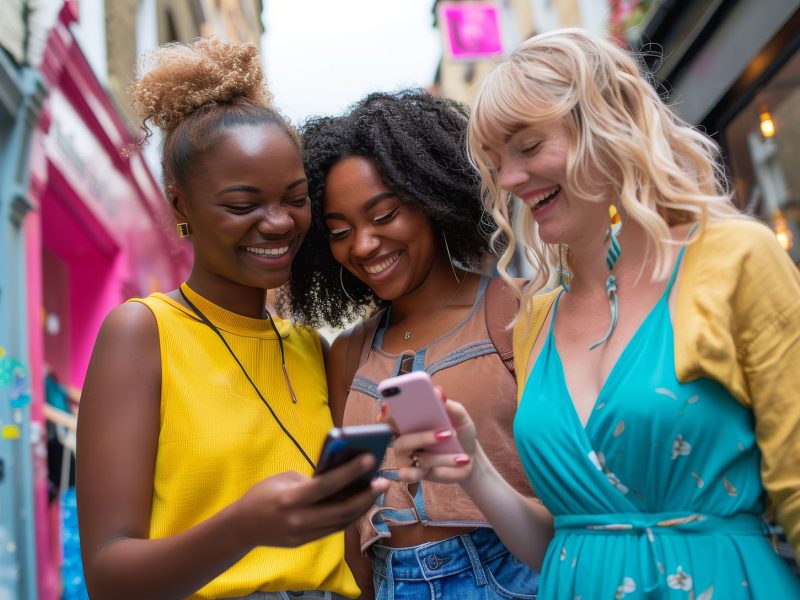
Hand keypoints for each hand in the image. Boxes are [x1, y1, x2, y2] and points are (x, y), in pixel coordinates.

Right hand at [235, 454, 388, 547]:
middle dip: (366, 495)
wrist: (242, 527)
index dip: (350, 472)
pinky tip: (362, 502)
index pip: (326, 485)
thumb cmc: (263, 494)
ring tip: (377, 491)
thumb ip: (312, 478)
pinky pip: (334, 528)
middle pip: (341, 509)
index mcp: (290, 499)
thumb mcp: (284, 478)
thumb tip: (342, 473)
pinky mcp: (306, 542)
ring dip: (363, 506)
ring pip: (342, 522)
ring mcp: (304, 534)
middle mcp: (299, 520)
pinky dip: (350, 515)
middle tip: (384, 481)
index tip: (370, 459)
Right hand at [389, 389, 477, 484]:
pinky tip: (453, 461)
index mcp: (409, 421)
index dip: (385, 412)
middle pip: (397, 434)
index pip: (389, 415)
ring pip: (409, 452)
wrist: (468, 458)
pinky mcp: (412, 474)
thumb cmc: (459, 434)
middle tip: (445, 433)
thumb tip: (439, 392)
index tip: (389, 406)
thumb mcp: (460, 418)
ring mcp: (405, 457)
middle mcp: (403, 437)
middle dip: (421, 435)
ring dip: (437, 453)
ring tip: (457, 448)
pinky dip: (433, 467)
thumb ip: (451, 407)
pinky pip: (409, 474)